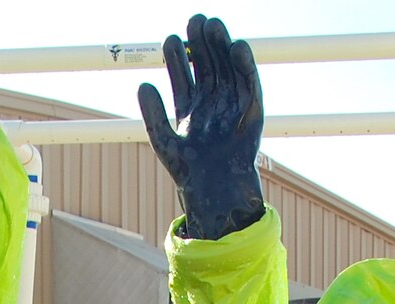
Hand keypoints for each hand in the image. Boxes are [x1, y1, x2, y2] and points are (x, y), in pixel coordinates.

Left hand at [139, 14, 264, 239]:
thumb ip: (153, 112)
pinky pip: (250, 83)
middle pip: (207, 65)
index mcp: (190, 108)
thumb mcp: (162, 140)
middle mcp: (212, 103)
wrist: (214, 192)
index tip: (170, 39)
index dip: (177, 57)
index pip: (184, 74)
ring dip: (221, 47)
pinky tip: (237, 47)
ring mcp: (232, 105)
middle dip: (201, 44)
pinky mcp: (252, 112)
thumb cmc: (188, 171)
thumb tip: (142, 83)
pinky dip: (245, 65)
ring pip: (228, 69)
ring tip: (213, 26)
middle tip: (195, 20)